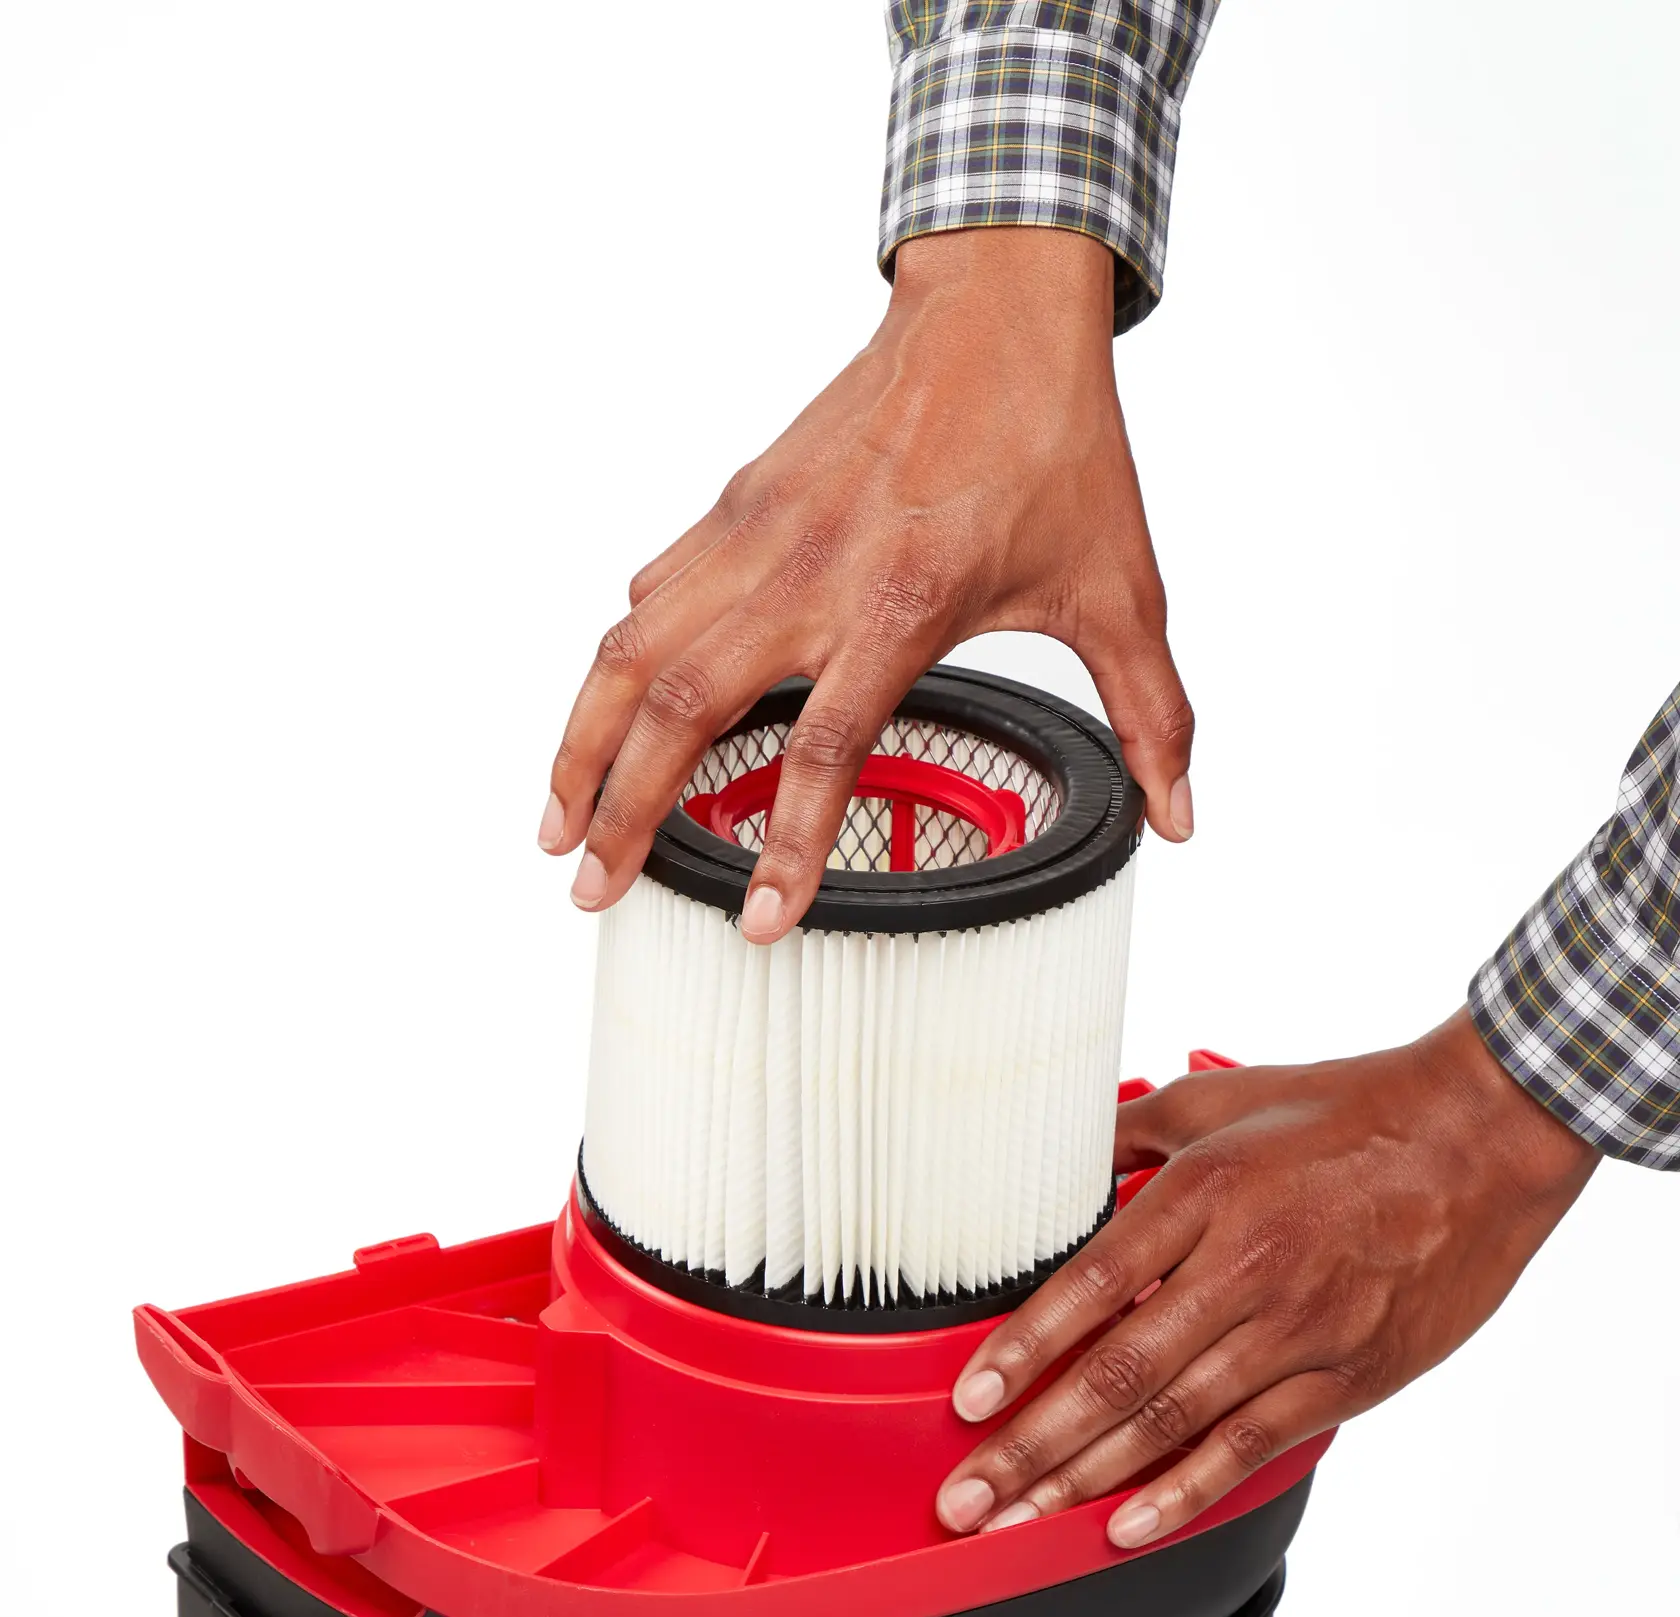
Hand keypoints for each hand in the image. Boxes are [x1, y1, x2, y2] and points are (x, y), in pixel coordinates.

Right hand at [538, 227, 1194, 939]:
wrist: (996, 307)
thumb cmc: (1052, 439)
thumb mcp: (1118, 587)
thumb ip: (1150, 711)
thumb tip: (1177, 812)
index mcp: (903, 601)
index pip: (824, 750)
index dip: (785, 847)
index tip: (758, 921)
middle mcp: (810, 570)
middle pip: (682, 709)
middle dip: (625, 812)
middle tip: (594, 891)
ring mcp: (757, 534)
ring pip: (633, 649)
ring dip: (583, 741)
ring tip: (556, 823)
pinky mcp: (734, 505)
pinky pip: (653, 595)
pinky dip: (615, 662)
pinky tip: (603, 715)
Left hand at [935, 1010, 1597, 1547]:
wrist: (1476, 1140)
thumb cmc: (1346, 1114)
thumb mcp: (1219, 1100)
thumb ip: (1129, 1131)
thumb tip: (1058, 1155)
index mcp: (1203, 1195)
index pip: (1088, 1287)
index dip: (1022, 1351)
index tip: (970, 1401)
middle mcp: (1244, 1269)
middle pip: (1118, 1374)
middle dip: (1032, 1445)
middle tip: (969, 1493)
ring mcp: (1298, 1330)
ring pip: (1173, 1423)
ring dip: (1087, 1481)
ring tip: (1023, 1517)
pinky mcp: (1347, 1376)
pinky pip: (1252, 1445)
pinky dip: (1186, 1492)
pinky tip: (1128, 1523)